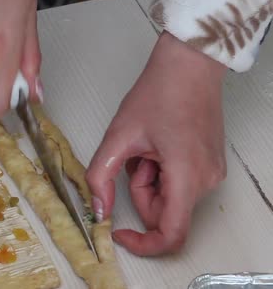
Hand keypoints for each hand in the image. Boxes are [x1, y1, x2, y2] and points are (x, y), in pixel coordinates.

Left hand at [85, 31, 227, 255]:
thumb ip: (100, 177)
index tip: (121, 233)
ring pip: (168, 197)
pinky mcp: (208, 164)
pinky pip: (177, 183)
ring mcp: (210, 172)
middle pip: (164, 212)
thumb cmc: (160, 92)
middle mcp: (205, 180)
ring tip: (144, 146)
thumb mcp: (118, 137)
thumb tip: (98, 209)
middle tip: (130, 160)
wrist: (188, 65)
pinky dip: (158, 171)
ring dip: (147, 179)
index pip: (171, 235)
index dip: (143, 244)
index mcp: (187, 176)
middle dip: (139, 192)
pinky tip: (155, 145)